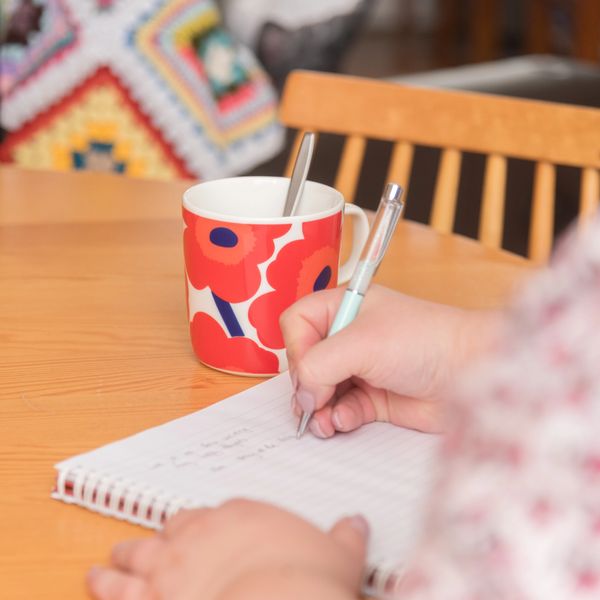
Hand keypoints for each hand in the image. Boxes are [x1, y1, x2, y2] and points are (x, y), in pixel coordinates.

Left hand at [87, 500, 367, 599]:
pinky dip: (104, 583)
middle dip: (159, 539)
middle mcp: (202, 534)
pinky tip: (94, 580)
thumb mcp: (339, 554)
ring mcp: (174, 564)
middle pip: (171, 529)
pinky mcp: (153, 598)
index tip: (198, 535)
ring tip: (109, 559)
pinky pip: (118, 588)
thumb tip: (356, 525)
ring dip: (122, 557)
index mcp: (241, 517)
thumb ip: (346, 536)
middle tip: (148, 543)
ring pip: (138, 553)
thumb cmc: (305, 582)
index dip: (201, 528)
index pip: (214, 516)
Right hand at [281, 285, 499, 436]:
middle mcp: (349, 337)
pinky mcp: (374, 398)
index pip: (298, 323)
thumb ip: (319, 365)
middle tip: (313, 401)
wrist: (472, 372)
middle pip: (305, 362)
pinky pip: (340, 410)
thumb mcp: (362, 343)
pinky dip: (337, 418)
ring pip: (320, 391)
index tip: (307, 368)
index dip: (296, 347)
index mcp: (344, 308)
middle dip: (305, 385)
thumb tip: (301, 394)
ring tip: (322, 421)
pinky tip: (343, 421)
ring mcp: (361, 369)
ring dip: (317, 408)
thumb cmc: (425, 340)